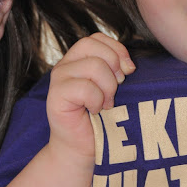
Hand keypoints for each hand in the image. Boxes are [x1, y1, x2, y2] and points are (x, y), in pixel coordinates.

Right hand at [46, 33, 134, 162]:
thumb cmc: (101, 120)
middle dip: (114, 66)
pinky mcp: (56, 95)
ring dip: (108, 87)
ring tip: (106, 104)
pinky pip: (85, 87)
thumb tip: (130, 65)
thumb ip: (119, 71)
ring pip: (93, 65)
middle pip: (92, 45)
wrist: (82, 148)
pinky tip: (94, 111)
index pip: (97, 38)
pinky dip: (96, 100)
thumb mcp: (114, 89)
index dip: (117, 49)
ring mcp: (59, 79)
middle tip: (117, 89)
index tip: (129, 70)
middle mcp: (66, 65)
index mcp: (79, 60)